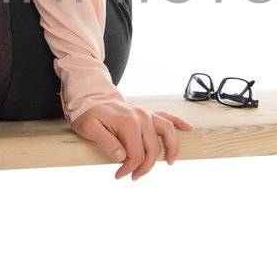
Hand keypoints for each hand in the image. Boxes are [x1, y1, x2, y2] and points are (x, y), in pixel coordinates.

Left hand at [69, 100, 193, 180]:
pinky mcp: (147, 114)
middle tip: (134, 177)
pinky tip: (188, 129)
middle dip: (145, 167)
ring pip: (167, 133)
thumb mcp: (90, 129)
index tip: (119, 176)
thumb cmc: (88, 115)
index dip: (129, 168)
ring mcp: (146, 114)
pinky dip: (179, 122)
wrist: (90, 100)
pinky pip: (167, 117)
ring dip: (171, 148)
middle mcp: (142, 117)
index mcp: (129, 122)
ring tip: (170, 163)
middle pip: (152, 148)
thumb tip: (122, 157)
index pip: (136, 154)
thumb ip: (107, 143)